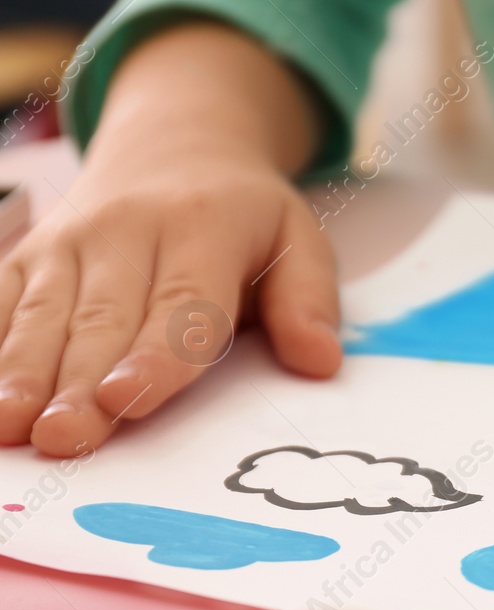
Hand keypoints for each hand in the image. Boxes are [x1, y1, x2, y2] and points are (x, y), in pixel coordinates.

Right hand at [0, 21, 336, 456]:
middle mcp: (125, 230)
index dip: (154, 357)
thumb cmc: (247, 217)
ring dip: (24, 374)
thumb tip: (320, 362)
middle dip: (79, 384)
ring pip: (43, 314)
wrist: (176, 145)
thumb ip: (309, 301)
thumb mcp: (300, 240)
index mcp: (204, 229)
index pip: (181, 304)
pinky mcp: (30, 255)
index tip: (127, 401)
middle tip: (65, 439)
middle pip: (102, 320)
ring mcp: (68, 242)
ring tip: (13, 430)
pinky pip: (2, 300)